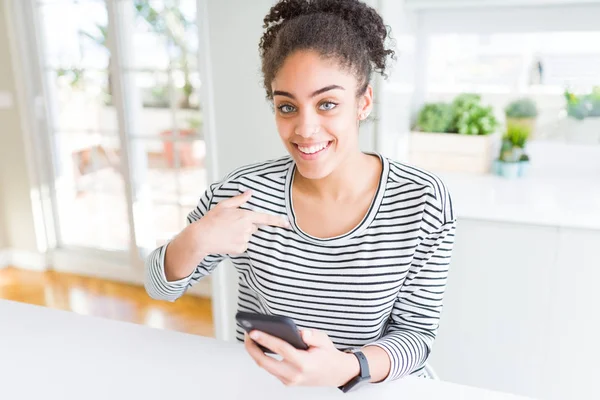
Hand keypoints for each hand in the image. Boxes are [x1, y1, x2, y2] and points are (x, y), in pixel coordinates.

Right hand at [194, 190, 289, 254]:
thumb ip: (239, 199)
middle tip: (231, 225)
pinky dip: (237, 243)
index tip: (288, 223)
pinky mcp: (241, 249)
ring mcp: (244, 240)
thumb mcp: (224, 206)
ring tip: (227, 232)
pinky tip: (227, 240)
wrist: (202, 238)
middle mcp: (247, 228)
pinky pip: (244, 245)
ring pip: (248, 236)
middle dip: (247, 226)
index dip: (278, 220)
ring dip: (241, 234)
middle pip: (254, 227)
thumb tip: (249, 192)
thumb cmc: (211, 220)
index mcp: (245, 216)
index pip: (266, 218)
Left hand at [244, 328, 359, 386]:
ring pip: (266, 367)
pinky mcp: (287, 382)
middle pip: (265, 362)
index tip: (254, 331)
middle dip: (252, 348)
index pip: (280, 349)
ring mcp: (289, 380)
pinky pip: (271, 369)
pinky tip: (260, 347)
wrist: (337, 374)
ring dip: (256, 353)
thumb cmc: (329, 355)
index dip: (265, 339)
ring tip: (251, 339)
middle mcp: (294, 374)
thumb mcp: (324, 340)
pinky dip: (263, 358)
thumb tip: (298, 332)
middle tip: (247, 334)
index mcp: (303, 363)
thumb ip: (311, 335)